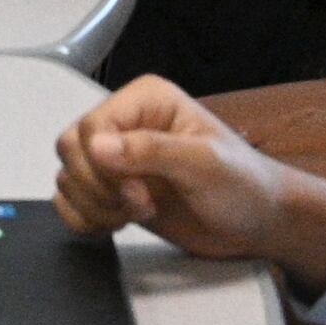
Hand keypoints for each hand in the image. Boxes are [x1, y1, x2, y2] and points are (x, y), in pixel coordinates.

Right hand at [52, 75, 325, 296]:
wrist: (258, 223)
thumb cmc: (244, 185)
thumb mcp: (204, 164)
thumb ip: (151, 151)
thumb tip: (98, 146)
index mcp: (146, 101)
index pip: (91, 127)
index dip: (105, 167)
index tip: (139, 191)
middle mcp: (126, 123)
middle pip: (71, 150)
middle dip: (98, 188)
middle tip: (139, 204)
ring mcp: (117, 158)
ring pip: (68, 176)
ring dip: (94, 206)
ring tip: (135, 213)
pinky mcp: (113, 190)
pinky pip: (70, 201)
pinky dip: (84, 218)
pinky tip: (117, 223)